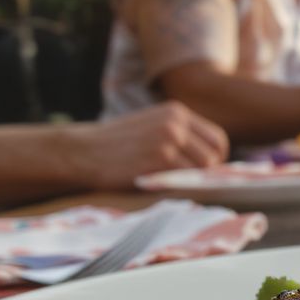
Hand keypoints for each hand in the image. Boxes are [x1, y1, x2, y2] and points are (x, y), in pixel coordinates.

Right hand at [68, 102, 229, 188]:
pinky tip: (159, 185)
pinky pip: (185, 179)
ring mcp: (169, 140)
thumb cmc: (117, 145)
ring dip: (191, 181)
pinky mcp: (160, 159)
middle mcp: (176, 123)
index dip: (216, 158)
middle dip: (207, 173)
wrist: (82, 151)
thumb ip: (179, 135)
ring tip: (170, 183)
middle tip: (190, 184)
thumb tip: (212, 161)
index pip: (216, 138)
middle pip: (214, 156)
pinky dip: (177, 186)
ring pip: (203, 169)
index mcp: (177, 112)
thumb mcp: (152, 127)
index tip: (206, 172)